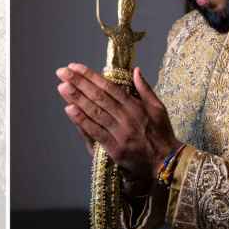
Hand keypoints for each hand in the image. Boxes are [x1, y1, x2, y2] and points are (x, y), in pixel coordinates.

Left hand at [56, 63, 181, 189]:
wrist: (167, 161)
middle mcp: (126, 117)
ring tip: (62, 87)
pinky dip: (82, 121)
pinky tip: (70, 110)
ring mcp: (120, 133)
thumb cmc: (162, 133)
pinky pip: (95, 132)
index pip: (109, 87)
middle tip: (62, 72)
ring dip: (77, 98)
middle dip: (78, 83)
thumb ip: (145, 88)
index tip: (75, 67)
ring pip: (95, 112)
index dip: (91, 76)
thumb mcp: (159, 107)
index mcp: (135, 106)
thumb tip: (135, 70)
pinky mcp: (115, 149)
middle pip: (98, 97)